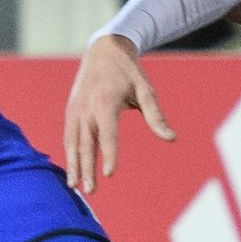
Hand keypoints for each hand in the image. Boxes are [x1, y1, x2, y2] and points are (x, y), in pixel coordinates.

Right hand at [64, 35, 172, 193]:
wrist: (103, 50)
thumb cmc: (129, 72)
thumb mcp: (145, 90)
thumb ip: (156, 116)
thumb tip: (172, 138)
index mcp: (106, 102)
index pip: (108, 134)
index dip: (109, 154)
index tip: (110, 174)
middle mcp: (87, 108)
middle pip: (86, 143)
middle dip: (87, 168)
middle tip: (90, 191)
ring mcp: (76, 109)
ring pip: (73, 142)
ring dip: (74, 165)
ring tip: (76, 187)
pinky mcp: (70, 110)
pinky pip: (68, 136)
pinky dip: (69, 154)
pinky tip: (72, 171)